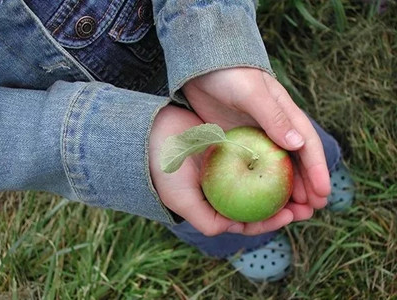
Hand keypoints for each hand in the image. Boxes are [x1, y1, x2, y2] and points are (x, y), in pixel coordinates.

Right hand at [149, 105, 294, 235]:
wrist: (154, 133)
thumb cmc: (165, 168)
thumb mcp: (181, 200)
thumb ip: (206, 221)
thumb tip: (237, 227)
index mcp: (215, 204)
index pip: (246, 220)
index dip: (268, 222)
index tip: (289, 216)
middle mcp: (224, 188)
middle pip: (259, 202)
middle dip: (284, 206)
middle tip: (308, 206)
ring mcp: (229, 168)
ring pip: (261, 180)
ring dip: (282, 184)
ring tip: (305, 185)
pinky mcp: (231, 147)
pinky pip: (256, 155)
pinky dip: (270, 160)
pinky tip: (287, 158)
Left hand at [182, 67, 330, 217]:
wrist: (201, 68)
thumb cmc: (228, 75)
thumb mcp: (250, 92)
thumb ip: (272, 116)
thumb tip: (298, 144)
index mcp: (285, 114)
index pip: (308, 145)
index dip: (317, 170)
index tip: (323, 194)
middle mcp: (275, 128)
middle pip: (296, 162)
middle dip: (307, 186)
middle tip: (311, 211)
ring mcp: (257, 137)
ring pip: (276, 168)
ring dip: (286, 189)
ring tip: (292, 212)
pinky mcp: (239, 142)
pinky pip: (254, 167)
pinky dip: (261, 183)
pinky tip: (260, 198)